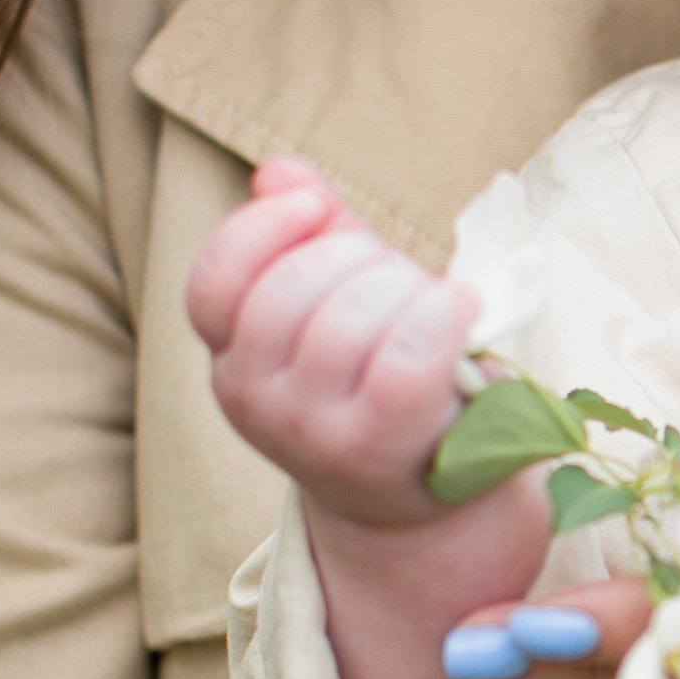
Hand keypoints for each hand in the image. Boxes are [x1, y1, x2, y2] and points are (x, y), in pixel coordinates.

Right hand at [190, 157, 551, 678]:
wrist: (433, 508)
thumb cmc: (386, 385)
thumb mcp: (337, 307)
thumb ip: (309, 237)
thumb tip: (278, 170)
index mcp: (233, 361)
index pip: (213, 283)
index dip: (261, 230)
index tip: (317, 209)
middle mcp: (256, 402)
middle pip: (293, 287)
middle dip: (362, 261)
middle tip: (403, 283)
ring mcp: (312, 434)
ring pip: (352, 315)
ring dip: (409, 290)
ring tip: (436, 311)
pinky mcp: (378, 453)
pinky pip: (406, 358)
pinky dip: (443, 317)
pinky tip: (465, 310)